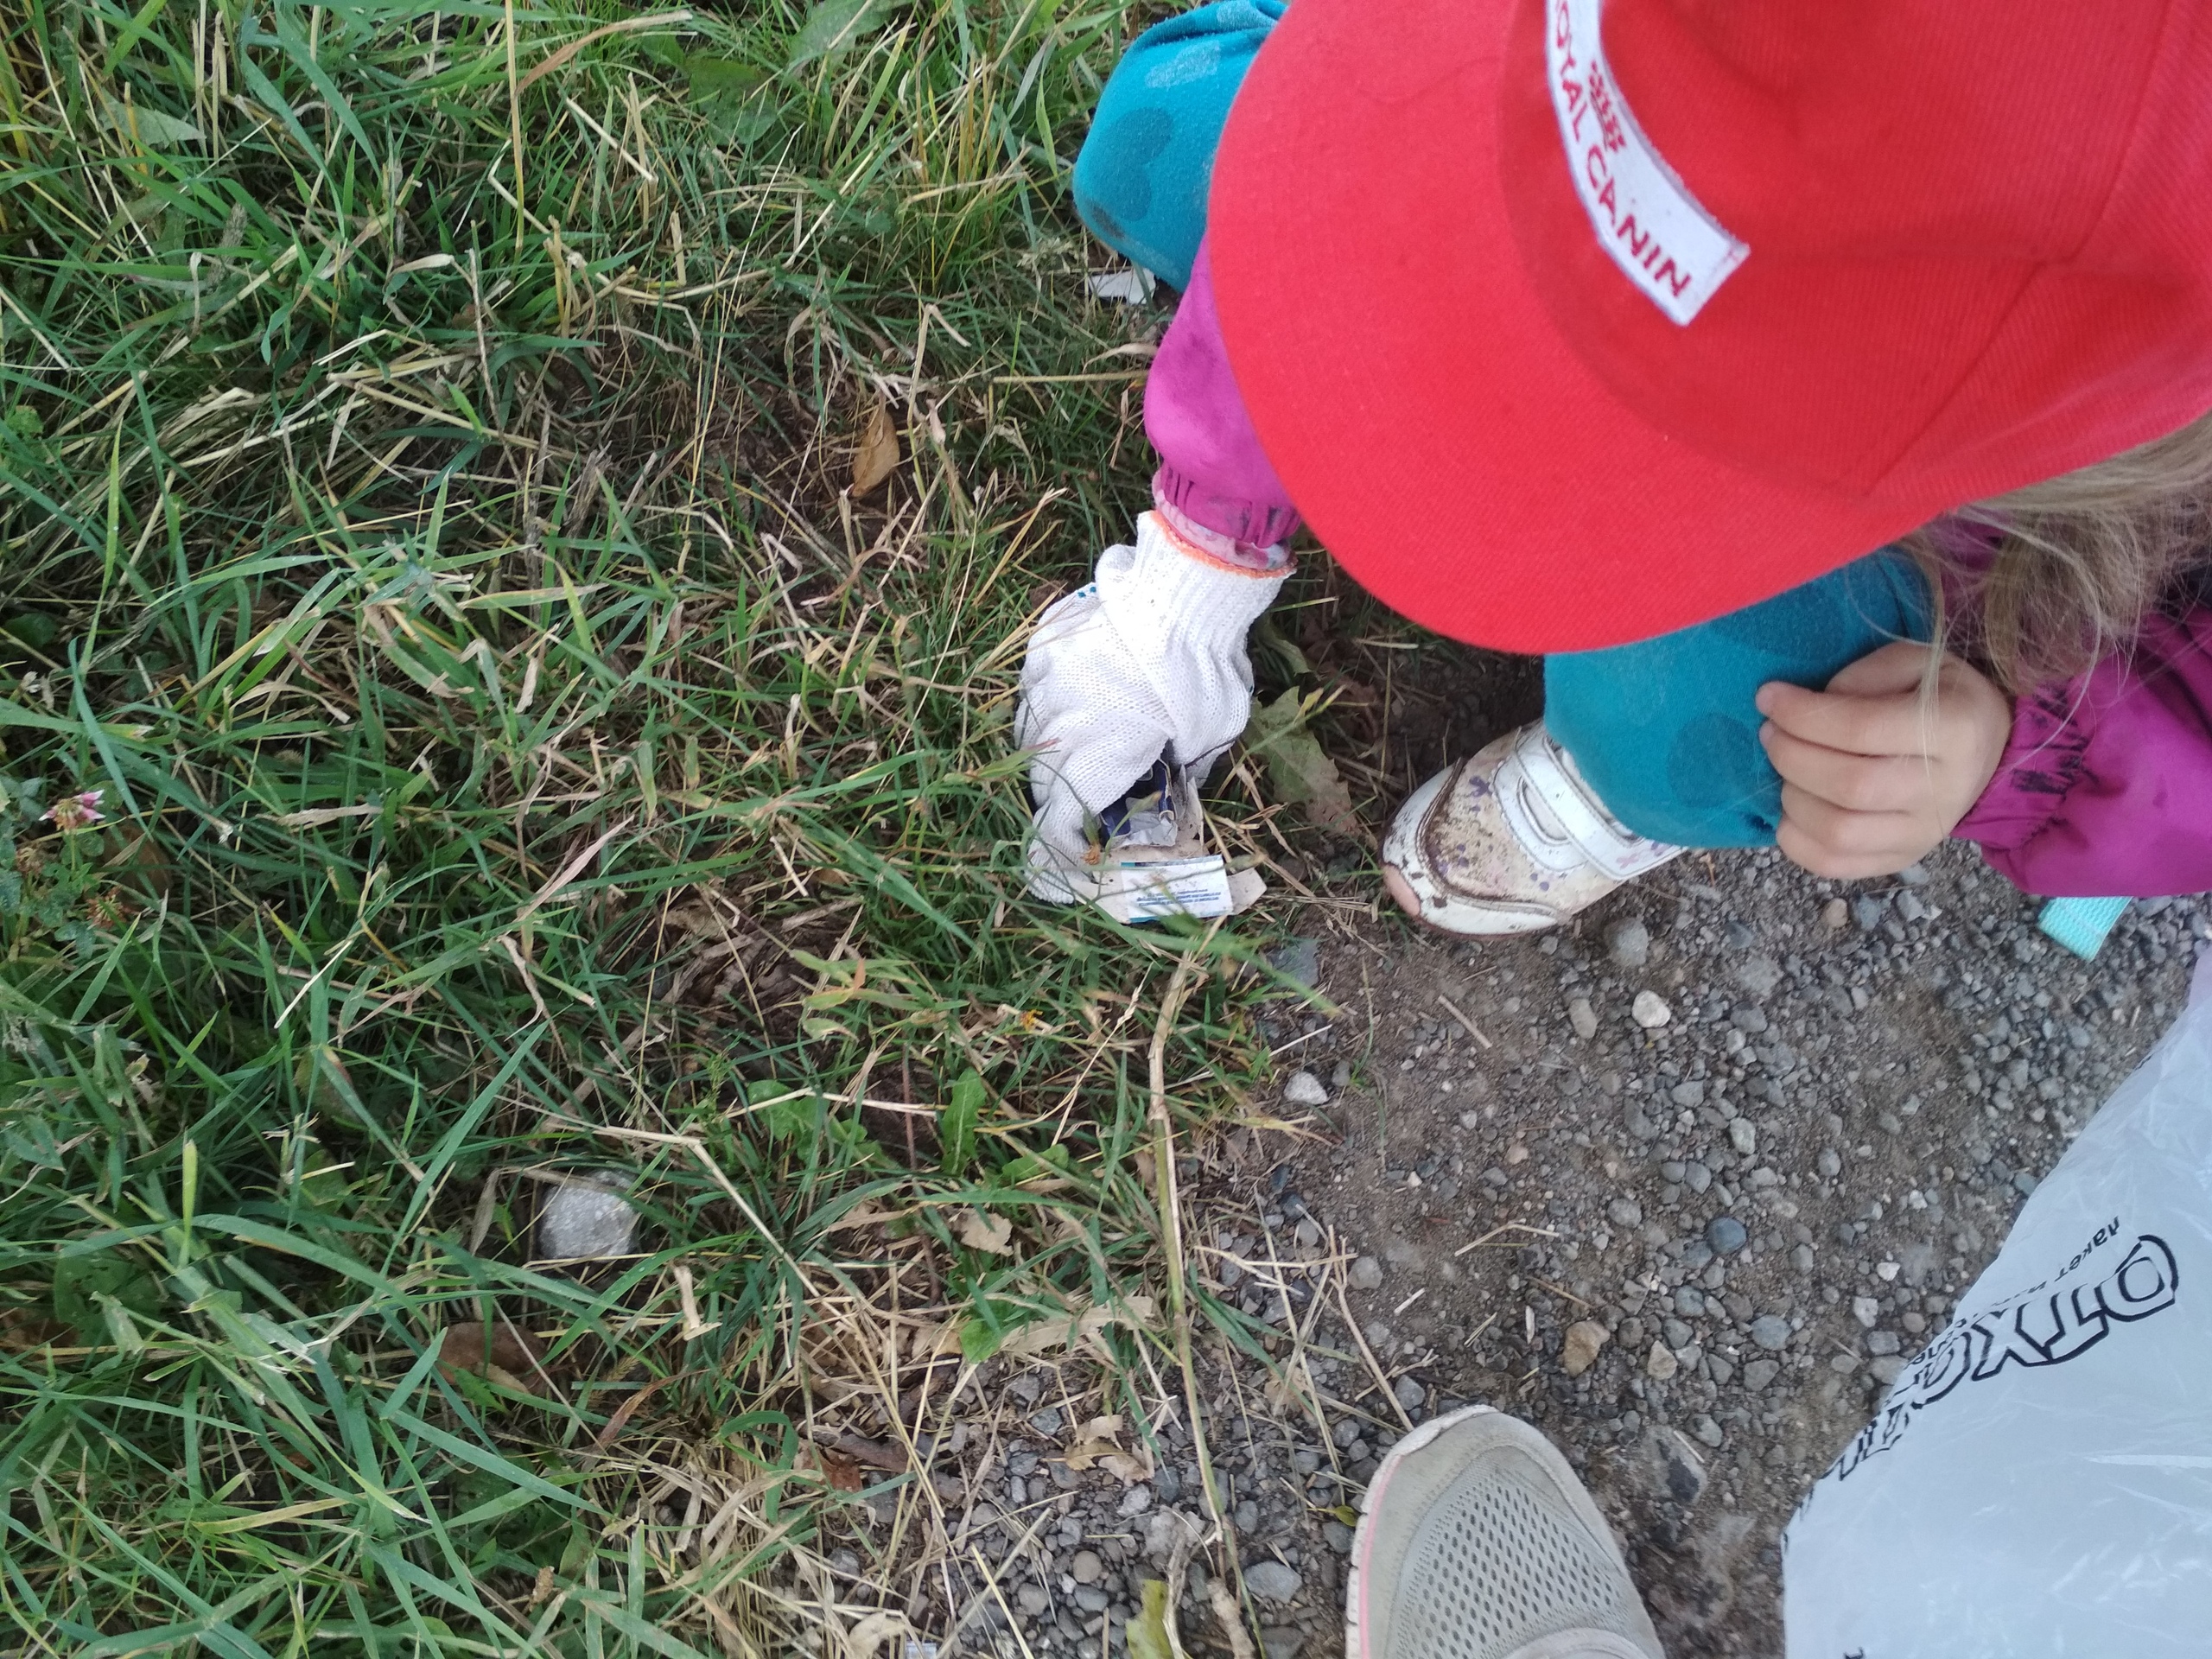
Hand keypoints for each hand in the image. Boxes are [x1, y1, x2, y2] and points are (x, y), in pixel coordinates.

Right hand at [1014, 513, 1286, 898]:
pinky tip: (1075, 690)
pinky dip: (1049, 695)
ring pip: (1031, 727)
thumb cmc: (1205, 673)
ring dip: (1052, 741)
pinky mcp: (1044, 643)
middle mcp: (1059, 724)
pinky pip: (1033, 682)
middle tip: (1085, 788)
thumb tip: (1173, 781)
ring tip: (1080, 737)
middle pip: (1039, 775)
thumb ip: (1182, 768)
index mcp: (1095, 758)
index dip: (1060, 844)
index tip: (1073, 849)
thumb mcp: (1210, 736)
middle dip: (1059, 789)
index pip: (1057, 821)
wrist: (1185, 593)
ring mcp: (1045, 679)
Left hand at [1755, 640, 2011, 878]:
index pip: (1862, 729)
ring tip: (1785, 769)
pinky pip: (1835, 864)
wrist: (1985, 749)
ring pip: (1839, 831)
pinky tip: (1791, 809)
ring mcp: (1923, 833)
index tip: (1768, 698)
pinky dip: (1797, 840)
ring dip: (1792, 797)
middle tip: (1771, 733)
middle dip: (1791, 755)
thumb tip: (1809, 710)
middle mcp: (1943, 790)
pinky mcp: (1901, 859)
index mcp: (1954, 730)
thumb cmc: (1938, 698)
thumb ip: (1864, 676)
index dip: (1802, 714)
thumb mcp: (1913, 663)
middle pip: (1849, 785)